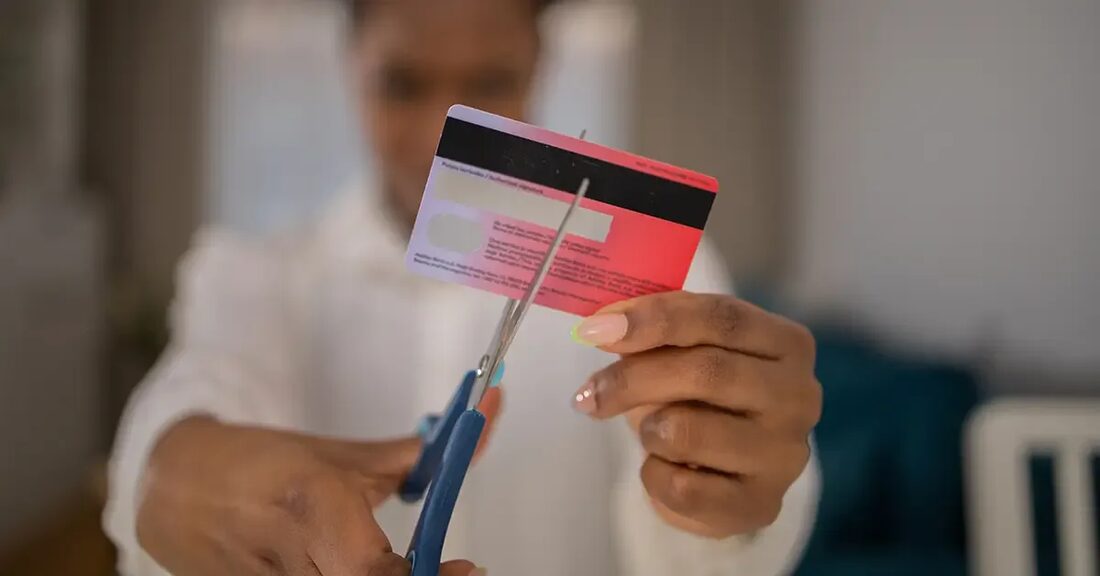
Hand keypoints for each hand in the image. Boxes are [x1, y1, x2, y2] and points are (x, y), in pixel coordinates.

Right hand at [137, 389, 501, 575]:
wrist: (175, 486)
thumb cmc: (266, 464)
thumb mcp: (339, 456)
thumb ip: (412, 457)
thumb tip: (480, 429)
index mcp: (310, 504)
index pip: (375, 568)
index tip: (467, 568)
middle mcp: (287, 554)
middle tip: (447, 570)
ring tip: (403, 566)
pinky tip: (352, 569)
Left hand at [570, 292, 820, 538]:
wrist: (723, 474)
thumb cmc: (702, 399)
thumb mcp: (685, 353)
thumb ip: (654, 332)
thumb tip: (603, 325)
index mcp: (787, 344)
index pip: (721, 317)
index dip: (655, 318)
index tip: (596, 328)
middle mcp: (798, 396)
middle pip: (707, 371)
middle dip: (634, 378)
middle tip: (590, 392)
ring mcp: (785, 454)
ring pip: (688, 432)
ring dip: (648, 429)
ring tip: (649, 432)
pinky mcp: (760, 505)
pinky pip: (681, 487)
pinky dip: (653, 474)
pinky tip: (663, 468)